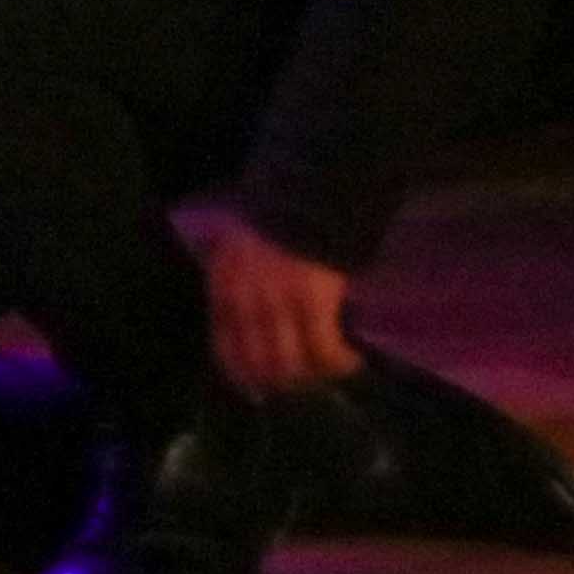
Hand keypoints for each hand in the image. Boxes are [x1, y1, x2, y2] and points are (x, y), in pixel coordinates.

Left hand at [181, 206, 363, 391]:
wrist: (307, 185)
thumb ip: (241, 283)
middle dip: (284, 382)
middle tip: (307, 381)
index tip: (262, 389)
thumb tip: (253, 320)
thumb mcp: (240, 248)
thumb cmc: (278, 213)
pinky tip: (351, 359)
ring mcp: (277, 302)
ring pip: (292, 364)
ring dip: (315, 376)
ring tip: (333, 370)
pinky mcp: (313, 301)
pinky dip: (339, 362)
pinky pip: (324, 350)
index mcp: (223, 287)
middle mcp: (244, 301)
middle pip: (260, 365)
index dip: (245, 376)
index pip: (225, 349)